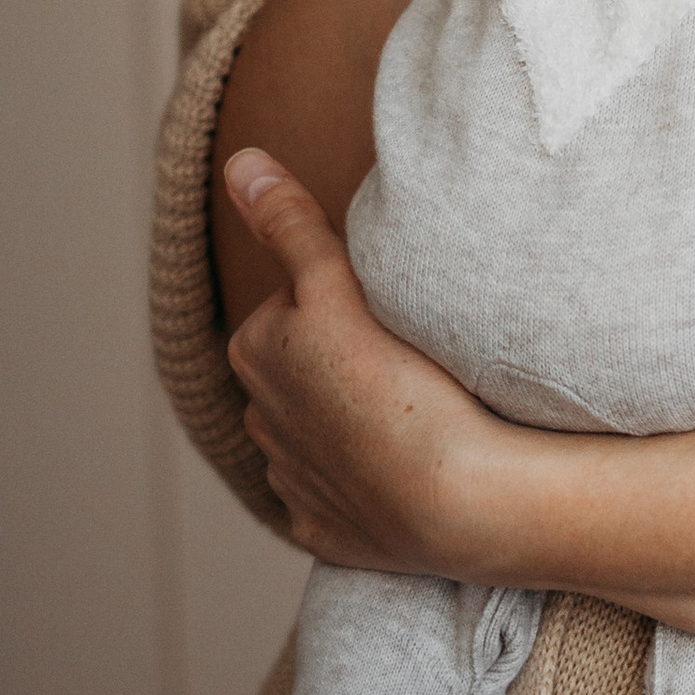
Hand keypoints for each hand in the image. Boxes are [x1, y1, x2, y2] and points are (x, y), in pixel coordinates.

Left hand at [224, 152, 505, 577]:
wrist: (455, 501)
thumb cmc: (397, 387)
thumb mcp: (336, 288)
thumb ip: (289, 225)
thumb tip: (239, 162)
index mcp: (257, 354)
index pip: (297, 299)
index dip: (347, 298)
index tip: (391, 312)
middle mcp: (262, 420)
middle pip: (305, 365)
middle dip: (341, 357)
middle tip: (406, 355)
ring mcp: (296, 483)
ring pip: (320, 430)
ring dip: (351, 418)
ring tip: (411, 409)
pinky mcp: (329, 532)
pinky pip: (340, 497)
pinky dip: (364, 483)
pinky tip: (402, 469)